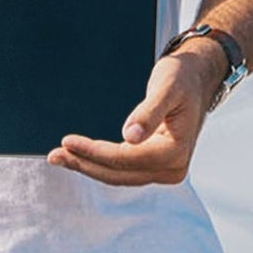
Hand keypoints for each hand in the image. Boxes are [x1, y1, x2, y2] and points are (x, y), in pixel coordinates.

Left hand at [46, 43, 224, 185]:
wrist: (197, 78)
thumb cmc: (182, 77)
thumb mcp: (166, 87)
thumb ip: (148, 112)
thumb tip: (130, 137)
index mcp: (175, 152)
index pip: (125, 158)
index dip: (94, 152)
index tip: (68, 142)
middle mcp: (172, 169)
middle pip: (119, 173)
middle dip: (85, 164)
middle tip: (54, 155)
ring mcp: (164, 170)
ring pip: (118, 175)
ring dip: (88, 166)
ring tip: (60, 157)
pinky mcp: (155, 166)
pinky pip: (122, 170)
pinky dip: (100, 164)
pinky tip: (80, 157)